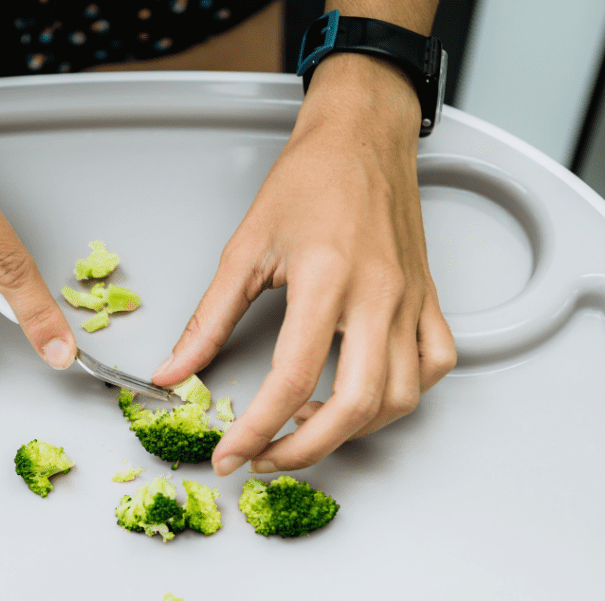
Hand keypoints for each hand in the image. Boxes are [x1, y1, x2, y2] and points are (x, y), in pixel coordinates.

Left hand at [152, 54, 455, 474]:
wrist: (363, 135)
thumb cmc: (308, 180)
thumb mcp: (243, 249)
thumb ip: (208, 320)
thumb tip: (174, 373)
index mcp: (325, 280)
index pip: (290, 381)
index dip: (255, 431)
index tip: (230, 455)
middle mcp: (377, 296)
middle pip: (354, 406)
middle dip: (305, 451)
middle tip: (266, 459)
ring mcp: (410, 300)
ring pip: (399, 397)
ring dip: (352, 431)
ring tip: (307, 426)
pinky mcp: (428, 299)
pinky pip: (434, 365)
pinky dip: (402, 396)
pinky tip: (365, 396)